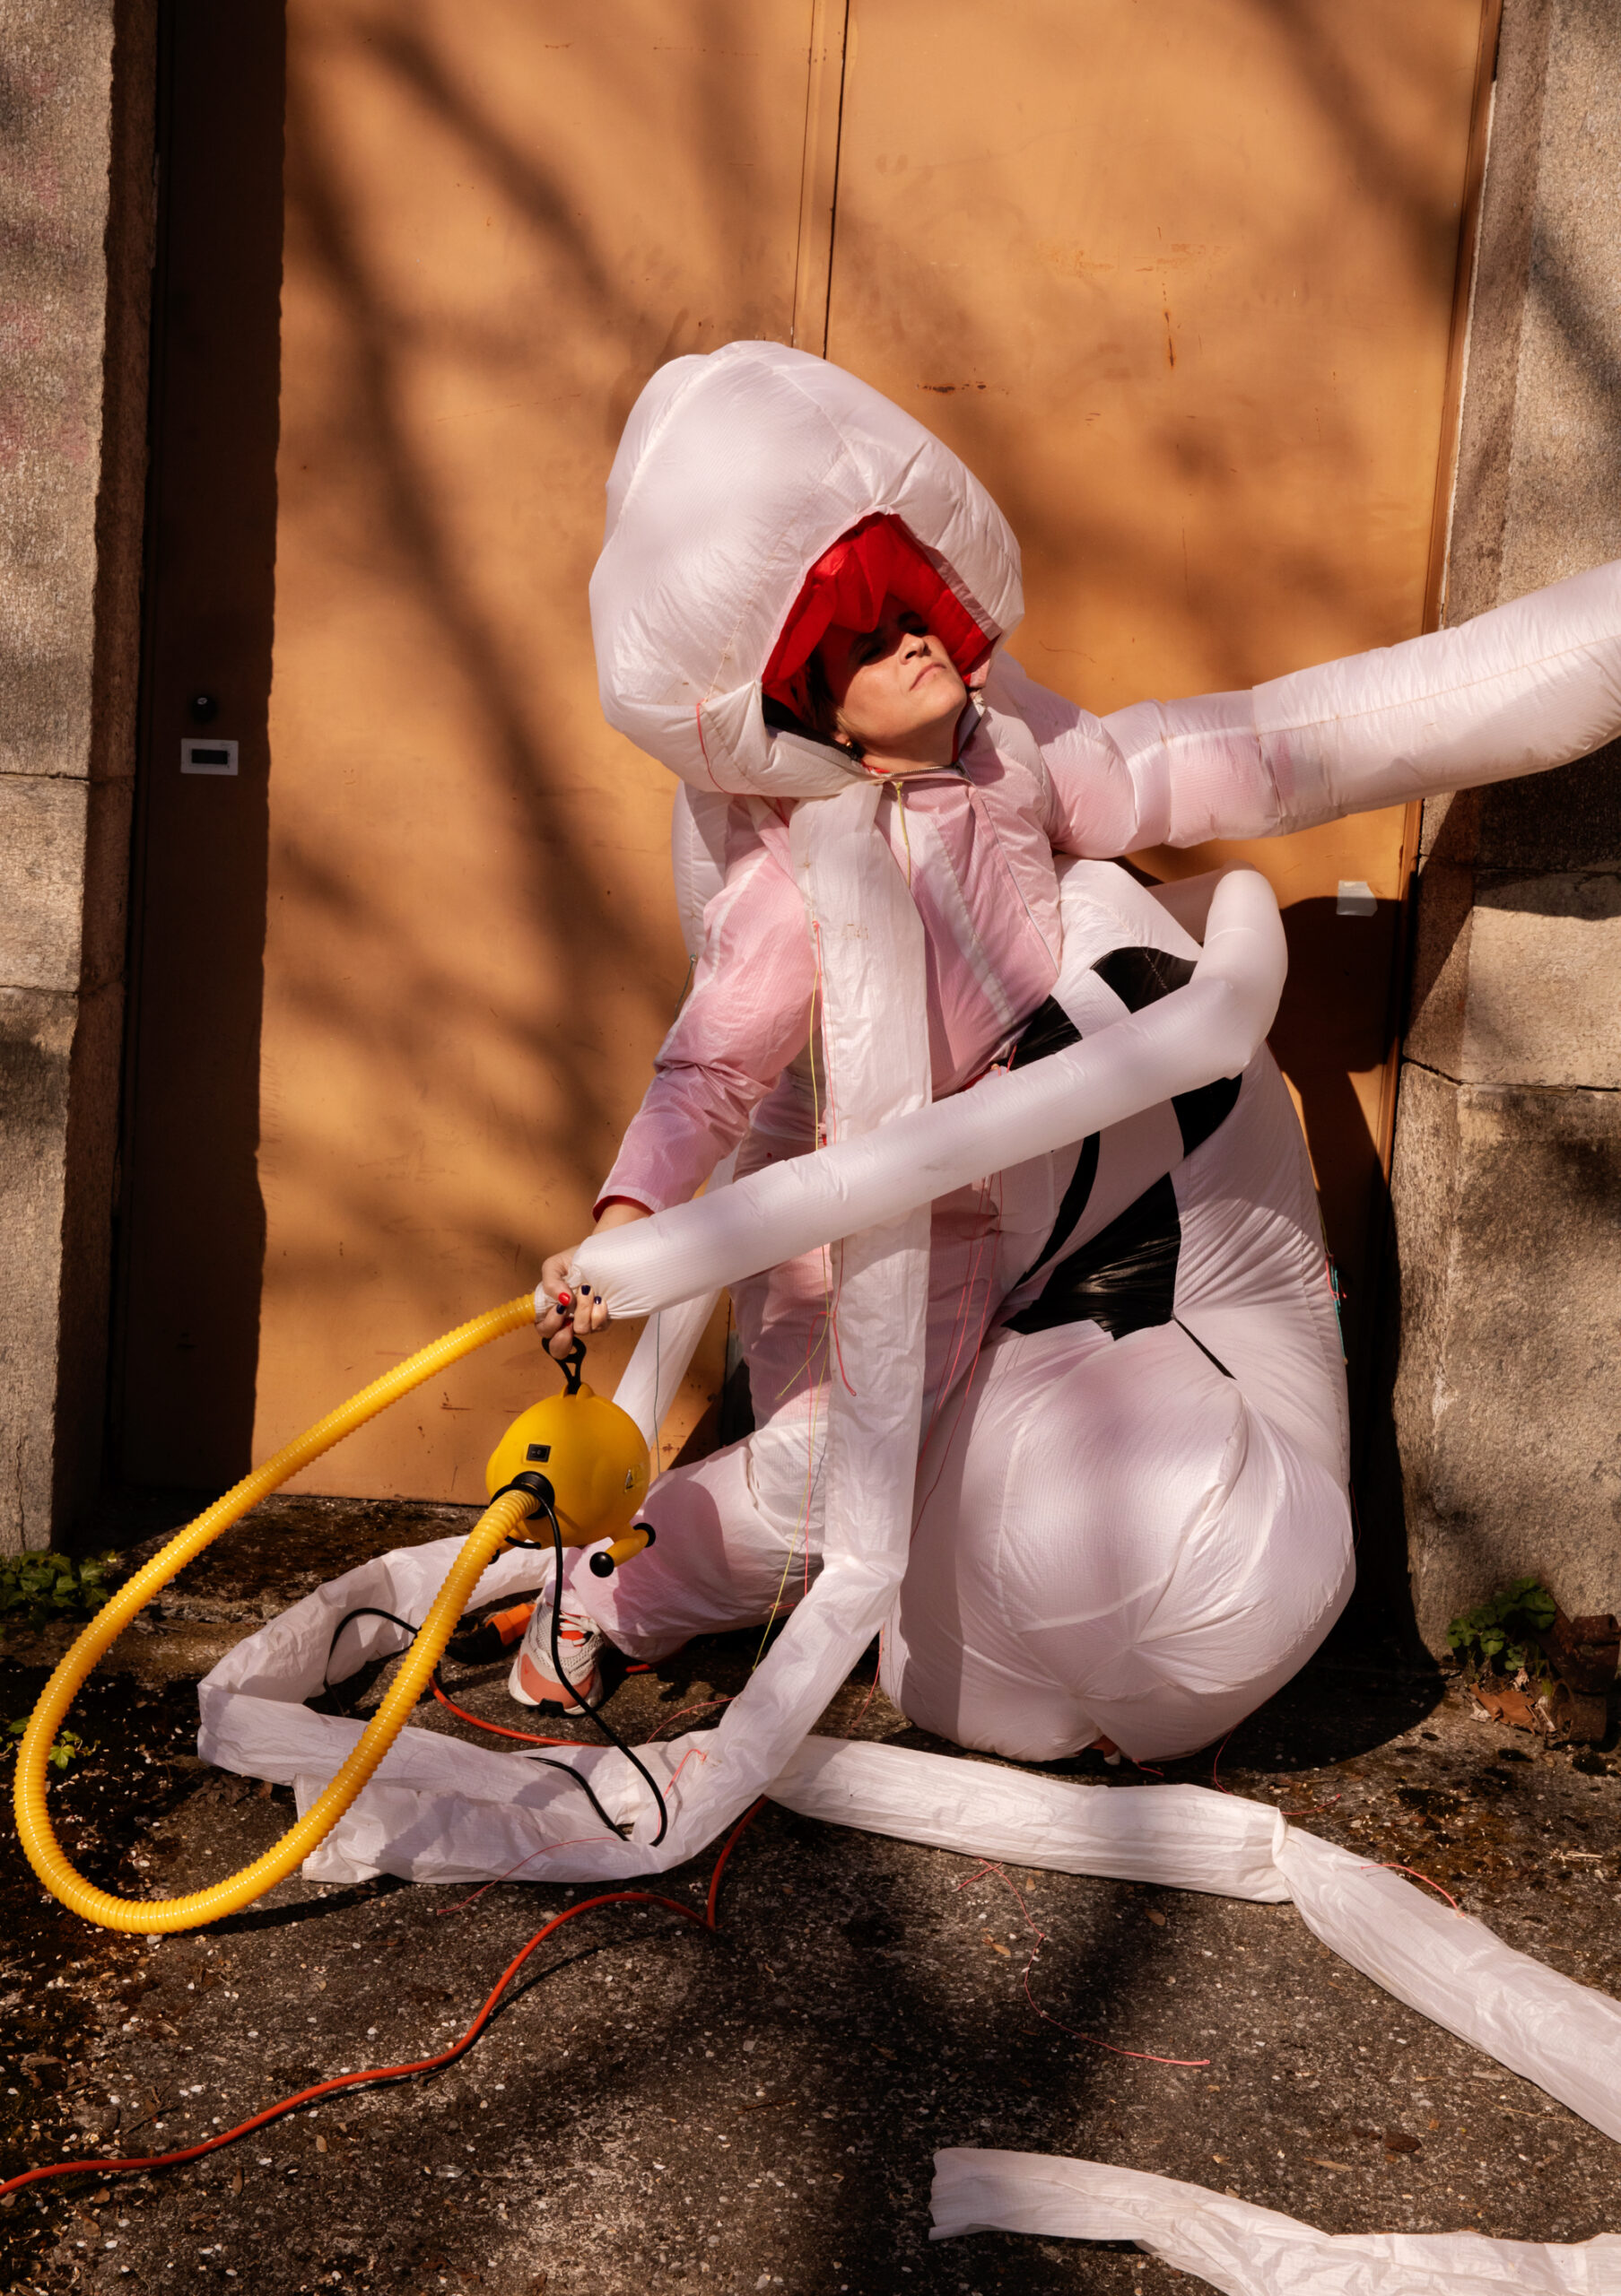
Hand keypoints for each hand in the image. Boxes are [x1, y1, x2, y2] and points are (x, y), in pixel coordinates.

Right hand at [536, 1199, 650, 1361]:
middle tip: (569, 1311)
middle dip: (564, 1331)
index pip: (544, 1331)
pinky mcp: (601, 1320)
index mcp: (549, 1309)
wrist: (601, 1252)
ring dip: (584, 1309)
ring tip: (588, 1289)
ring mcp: (585, 1321)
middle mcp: (566, 1320)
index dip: (550, 1328)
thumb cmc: (574, 1260)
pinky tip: (601, 1299)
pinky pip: (599, 1326)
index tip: (559, 1310)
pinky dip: (600, 1312)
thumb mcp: (555, 1265)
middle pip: (559, 1346)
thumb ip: (550, 1282)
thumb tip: (562, 1300)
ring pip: (582, 1331)